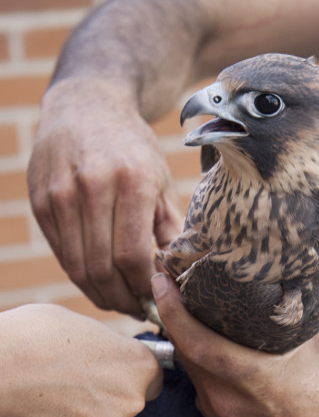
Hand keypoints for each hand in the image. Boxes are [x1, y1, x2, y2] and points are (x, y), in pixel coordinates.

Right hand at [1, 304, 162, 416]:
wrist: (5, 366)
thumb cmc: (40, 335)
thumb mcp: (89, 329)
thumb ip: (112, 348)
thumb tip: (114, 355)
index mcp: (141, 364)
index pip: (153, 378)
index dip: (132, 376)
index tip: (113, 374)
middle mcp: (135, 398)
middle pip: (130, 403)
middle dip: (110, 397)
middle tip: (76, 382)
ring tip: (58, 395)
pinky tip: (49, 415)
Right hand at [28, 78, 182, 316]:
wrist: (86, 107)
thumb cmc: (132, 148)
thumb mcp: (161, 181)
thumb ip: (170, 229)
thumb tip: (179, 277)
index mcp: (131, 181)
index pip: (133, 256)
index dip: (144, 288)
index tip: (156, 298)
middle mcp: (92, 187)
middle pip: (102, 268)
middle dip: (123, 300)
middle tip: (138, 310)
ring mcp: (61, 195)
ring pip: (78, 267)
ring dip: (101, 294)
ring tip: (120, 301)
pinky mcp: (41, 202)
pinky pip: (62, 254)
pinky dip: (81, 275)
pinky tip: (100, 280)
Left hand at [151, 273, 318, 416]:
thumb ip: (301, 312)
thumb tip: (289, 278)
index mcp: (247, 375)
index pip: (191, 337)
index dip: (171, 306)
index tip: (160, 278)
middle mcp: (223, 397)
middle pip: (183, 348)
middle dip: (173, 314)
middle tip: (171, 282)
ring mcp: (219, 414)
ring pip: (191, 367)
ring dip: (186, 339)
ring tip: (190, 309)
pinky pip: (202, 385)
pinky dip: (200, 362)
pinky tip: (213, 348)